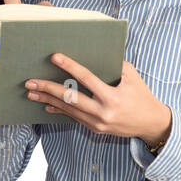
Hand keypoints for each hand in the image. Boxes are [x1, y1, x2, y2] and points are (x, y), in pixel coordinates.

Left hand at [23, 54, 171, 142]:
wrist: (150, 124)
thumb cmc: (141, 95)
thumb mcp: (132, 76)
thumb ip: (114, 64)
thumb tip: (93, 52)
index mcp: (112, 97)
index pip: (87, 79)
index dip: (70, 66)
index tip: (54, 56)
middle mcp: (103, 112)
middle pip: (70, 98)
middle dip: (48, 88)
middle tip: (30, 81)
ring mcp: (97, 123)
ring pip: (68, 109)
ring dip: (47, 100)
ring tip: (31, 93)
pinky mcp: (94, 129)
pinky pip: (73, 117)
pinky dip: (58, 110)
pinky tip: (45, 104)